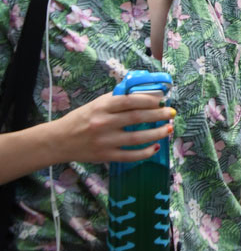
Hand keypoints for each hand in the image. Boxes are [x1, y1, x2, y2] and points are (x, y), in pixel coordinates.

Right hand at [51, 92, 174, 164]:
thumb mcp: (96, 104)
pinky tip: (155, 147)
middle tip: (171, 113)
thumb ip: (117, 99)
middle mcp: (104, 123)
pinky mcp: (105, 156)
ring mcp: (105, 141)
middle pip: (137, 118)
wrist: (58, 141)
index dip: (149, 100)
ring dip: (156, 133)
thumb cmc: (80, 119)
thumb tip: (144, 94)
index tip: (162, 99)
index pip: (130, 101)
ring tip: (169, 128)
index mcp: (102, 107)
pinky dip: (144, 153)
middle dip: (158, 115)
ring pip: (136, 138)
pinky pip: (129, 156)